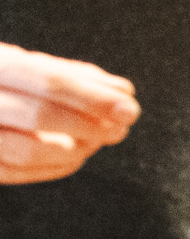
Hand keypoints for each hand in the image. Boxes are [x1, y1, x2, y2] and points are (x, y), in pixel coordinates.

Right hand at [0, 44, 139, 184]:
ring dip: (74, 150)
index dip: (93, 97)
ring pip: (25, 151)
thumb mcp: (26, 65)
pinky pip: (14, 172)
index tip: (129, 107)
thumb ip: (73, 76)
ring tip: (100, 140)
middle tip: (121, 127)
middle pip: (38, 115)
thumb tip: (122, 92)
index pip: (48, 80)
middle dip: (89, 125)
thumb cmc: (1, 82)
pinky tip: (76, 155)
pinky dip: (53, 167)